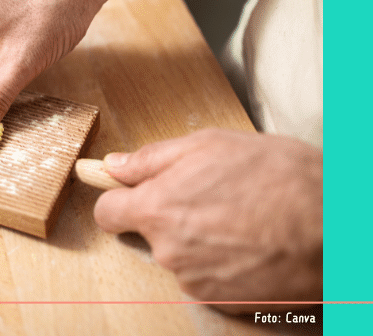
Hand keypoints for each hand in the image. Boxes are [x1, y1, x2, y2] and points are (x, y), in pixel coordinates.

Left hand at [94, 129, 322, 311]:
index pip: (107, 214)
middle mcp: (168, 251)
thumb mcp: (210, 145)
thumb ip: (151, 159)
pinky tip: (251, 243)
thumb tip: (113, 165)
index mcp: (157, 209)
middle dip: (170, 216)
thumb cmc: (279, 178)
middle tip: (211, 196)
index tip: (134, 194)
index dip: (119, 200)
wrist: (339, 228)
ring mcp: (195, 281)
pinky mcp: (222, 301)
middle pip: (149, 234)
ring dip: (199, 239)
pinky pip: (207, 278)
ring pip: (180, 256)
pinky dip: (222, 263)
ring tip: (240, 218)